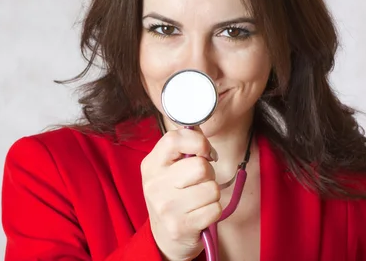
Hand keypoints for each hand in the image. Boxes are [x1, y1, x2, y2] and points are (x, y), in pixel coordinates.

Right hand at [140, 127, 220, 260]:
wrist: (163, 237)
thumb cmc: (172, 196)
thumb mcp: (167, 169)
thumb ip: (181, 148)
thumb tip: (199, 127)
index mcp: (151, 165)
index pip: (174, 139)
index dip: (198, 142)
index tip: (205, 152)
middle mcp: (154, 185)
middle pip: (200, 166)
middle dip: (208, 173)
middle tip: (199, 182)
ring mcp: (166, 207)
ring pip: (212, 188)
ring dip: (212, 194)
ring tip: (198, 200)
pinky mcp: (181, 226)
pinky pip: (215, 209)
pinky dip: (213, 211)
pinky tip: (199, 214)